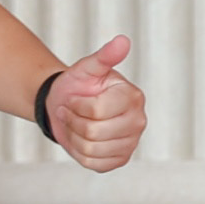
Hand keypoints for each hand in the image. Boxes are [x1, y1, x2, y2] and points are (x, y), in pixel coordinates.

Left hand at [46, 33, 143, 172]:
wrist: (66, 105)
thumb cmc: (77, 86)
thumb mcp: (86, 69)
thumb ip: (104, 57)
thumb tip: (122, 40)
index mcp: (132, 97)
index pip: (96, 110)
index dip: (76, 105)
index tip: (74, 98)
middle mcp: (138, 121)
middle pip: (93, 131)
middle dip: (73, 120)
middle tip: (72, 111)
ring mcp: (131, 142)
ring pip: (91, 149)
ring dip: (73, 136)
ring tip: (76, 122)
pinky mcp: (119, 159)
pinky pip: (93, 163)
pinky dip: (79, 152)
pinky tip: (81, 138)